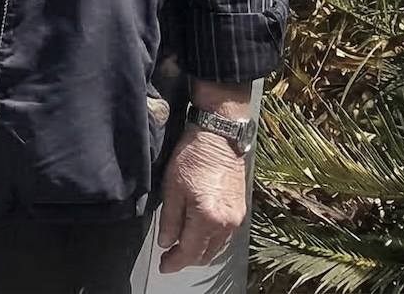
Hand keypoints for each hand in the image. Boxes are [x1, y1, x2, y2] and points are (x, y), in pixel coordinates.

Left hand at [155, 126, 249, 272]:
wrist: (219, 138)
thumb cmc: (193, 158)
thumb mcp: (172, 188)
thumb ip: (169, 219)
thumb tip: (166, 243)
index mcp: (208, 218)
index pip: (190, 252)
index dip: (175, 262)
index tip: (163, 266)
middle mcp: (227, 223)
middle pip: (206, 254)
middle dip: (187, 259)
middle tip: (169, 257)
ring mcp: (236, 218)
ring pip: (216, 247)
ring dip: (199, 251)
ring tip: (181, 246)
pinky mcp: (240, 211)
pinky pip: (224, 236)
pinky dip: (210, 240)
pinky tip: (197, 233)